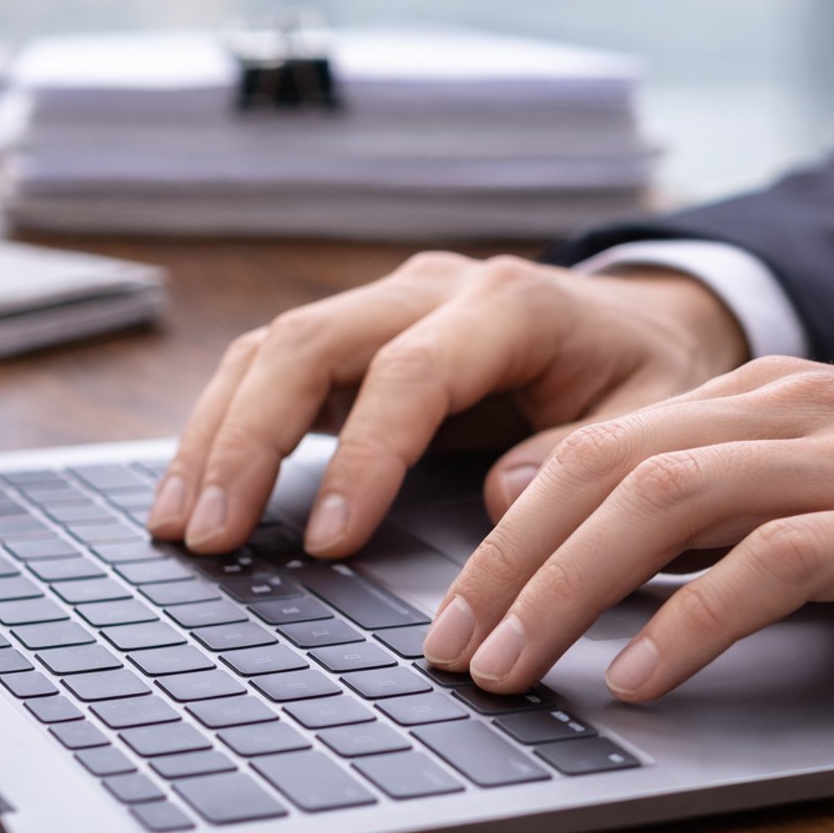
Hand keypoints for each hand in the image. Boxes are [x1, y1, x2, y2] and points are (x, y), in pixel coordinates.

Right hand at [148, 252, 748, 554]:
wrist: (642, 323)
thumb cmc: (647, 376)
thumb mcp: (654, 416)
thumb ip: (586, 454)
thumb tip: (502, 499)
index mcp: (511, 304)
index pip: (412, 370)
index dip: (364, 454)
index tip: (332, 542)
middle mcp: (433, 290)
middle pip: (311, 341)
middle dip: (250, 440)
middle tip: (210, 534)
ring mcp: (387, 306)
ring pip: (272, 348)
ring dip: (218, 435)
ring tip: (179, 524)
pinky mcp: (360, 337)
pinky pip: (274, 369)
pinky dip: (228, 427)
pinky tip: (198, 490)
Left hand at [420, 357, 833, 700]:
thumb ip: (731, 497)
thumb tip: (607, 553)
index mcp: (768, 397)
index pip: (597, 444)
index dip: (506, 525)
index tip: (454, 601)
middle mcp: (795, 412)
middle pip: (604, 469)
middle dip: (505, 564)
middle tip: (448, 651)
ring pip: (665, 504)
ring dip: (566, 591)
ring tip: (509, 668)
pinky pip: (773, 564)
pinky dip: (691, 621)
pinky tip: (641, 677)